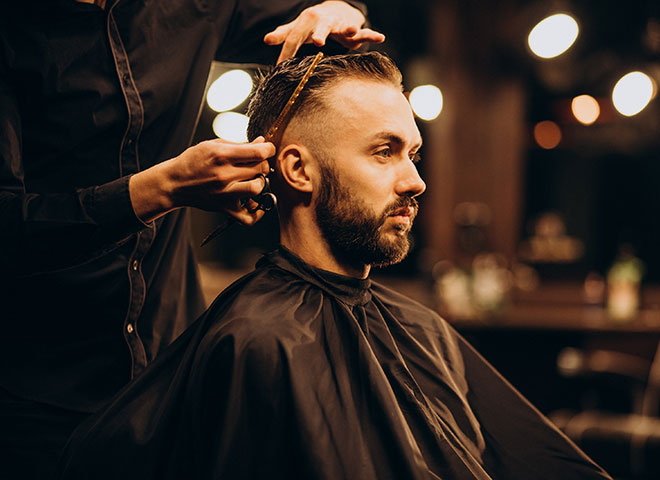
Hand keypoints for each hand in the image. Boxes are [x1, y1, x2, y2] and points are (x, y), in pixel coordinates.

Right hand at [129, 137, 274, 224]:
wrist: (174, 183)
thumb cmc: (193, 162)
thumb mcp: (212, 145)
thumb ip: (239, 144)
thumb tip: (262, 142)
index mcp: (222, 155)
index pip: (258, 153)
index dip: (268, 149)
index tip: (267, 149)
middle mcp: (224, 175)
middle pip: (260, 169)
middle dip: (262, 164)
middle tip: (256, 163)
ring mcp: (224, 193)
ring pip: (257, 189)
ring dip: (260, 183)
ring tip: (253, 179)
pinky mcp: (224, 208)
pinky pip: (249, 217)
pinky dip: (257, 212)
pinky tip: (256, 203)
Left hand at [264, 1, 384, 63]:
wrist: (336, 10)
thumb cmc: (314, 23)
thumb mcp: (298, 28)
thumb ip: (283, 35)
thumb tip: (266, 40)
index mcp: (307, 23)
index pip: (294, 38)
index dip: (287, 51)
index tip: (281, 66)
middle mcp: (324, 22)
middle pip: (320, 28)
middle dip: (319, 34)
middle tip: (318, 42)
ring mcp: (340, 25)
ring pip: (344, 27)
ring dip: (348, 29)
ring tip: (352, 31)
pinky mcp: (354, 30)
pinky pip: (364, 32)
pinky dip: (372, 35)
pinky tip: (380, 37)